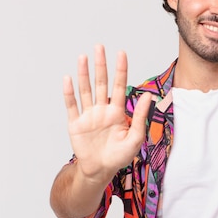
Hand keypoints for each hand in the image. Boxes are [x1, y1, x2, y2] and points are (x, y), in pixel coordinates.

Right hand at [63, 45, 151, 183]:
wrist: (100, 170)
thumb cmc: (120, 156)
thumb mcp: (135, 138)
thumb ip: (139, 116)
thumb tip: (149, 96)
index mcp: (117, 112)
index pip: (119, 85)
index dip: (120, 70)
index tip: (121, 53)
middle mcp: (102, 110)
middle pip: (101, 83)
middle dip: (101, 65)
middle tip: (99, 47)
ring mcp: (88, 115)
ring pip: (86, 90)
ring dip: (83, 74)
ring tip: (83, 57)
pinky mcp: (75, 124)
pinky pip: (72, 106)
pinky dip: (69, 93)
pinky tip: (68, 79)